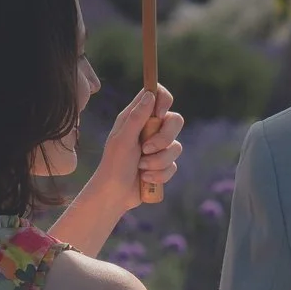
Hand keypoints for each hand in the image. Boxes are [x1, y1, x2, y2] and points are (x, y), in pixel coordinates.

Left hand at [95, 85, 182, 212]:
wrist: (114, 195)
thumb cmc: (113, 165)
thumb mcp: (123, 139)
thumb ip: (137, 117)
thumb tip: (150, 94)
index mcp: (136, 117)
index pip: (157, 95)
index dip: (164, 100)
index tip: (160, 115)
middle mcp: (149, 129)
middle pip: (175, 120)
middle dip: (164, 138)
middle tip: (146, 149)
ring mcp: (157, 147)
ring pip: (176, 146)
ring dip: (158, 161)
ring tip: (141, 167)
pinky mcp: (162, 164)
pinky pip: (173, 165)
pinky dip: (159, 174)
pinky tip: (144, 178)